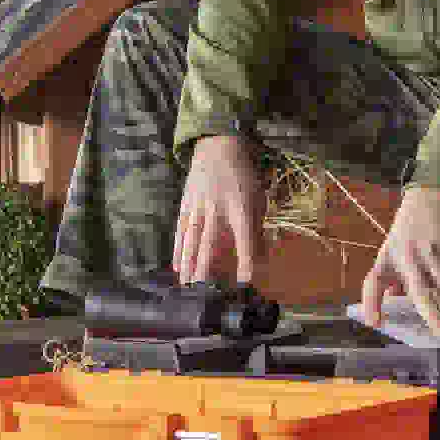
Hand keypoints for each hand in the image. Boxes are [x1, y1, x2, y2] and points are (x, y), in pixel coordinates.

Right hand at [174, 135, 265, 283]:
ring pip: (191, 241)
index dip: (246, 260)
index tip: (244, 281)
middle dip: (206, 269)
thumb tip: (261, 257)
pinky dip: (178, 251)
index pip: (245, 239)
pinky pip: (181, 232)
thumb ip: (258, 229)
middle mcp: (218, 211)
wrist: (218, 148)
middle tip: (204, 292)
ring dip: (189, 265)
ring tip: (187, 285)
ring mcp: (198, 208)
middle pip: (210, 244)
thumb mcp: (258, 199)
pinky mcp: (186, 206)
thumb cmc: (243, 176)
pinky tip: (177, 267)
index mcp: (241, 208)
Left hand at [361, 185, 439, 337]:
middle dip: (432, 313)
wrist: (432, 195)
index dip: (372, 303)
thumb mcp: (393, 247)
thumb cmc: (410, 228)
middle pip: (419, 289)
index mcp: (388, 257)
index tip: (376, 323)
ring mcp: (431, 252)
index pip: (374, 282)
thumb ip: (393, 277)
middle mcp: (407, 256)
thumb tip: (393, 301)